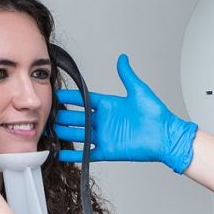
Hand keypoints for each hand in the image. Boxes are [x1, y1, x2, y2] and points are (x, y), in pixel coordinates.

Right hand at [53, 54, 197, 173]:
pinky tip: (60, 154)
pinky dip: (73, 154)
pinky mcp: (107, 151)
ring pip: (78, 134)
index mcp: (109, 105)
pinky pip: (86, 153)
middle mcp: (104, 121)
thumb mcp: (139, 91)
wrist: (165, 137)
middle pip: (77, 117)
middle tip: (47, 114)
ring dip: (64, 133)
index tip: (56, 94)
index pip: (84, 100)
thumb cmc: (156, 114)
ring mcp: (104, 136)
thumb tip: (122, 58)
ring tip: (48, 131)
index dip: (70, 98)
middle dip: (62, 116)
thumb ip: (127, 75)